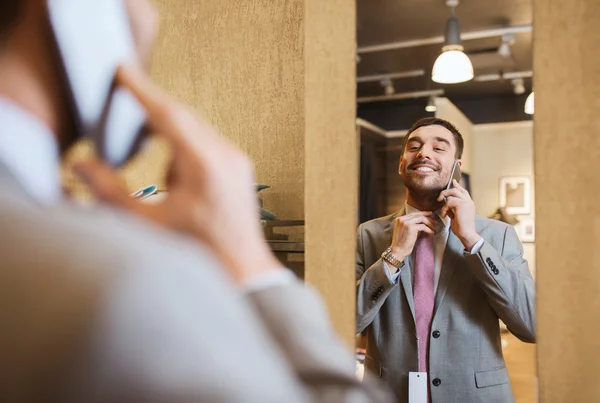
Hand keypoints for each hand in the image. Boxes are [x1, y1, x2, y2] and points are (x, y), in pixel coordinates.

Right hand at [74, 64, 280, 285]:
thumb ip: (110, 192)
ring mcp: (237, 160)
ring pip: (196, 128)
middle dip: (152, 109)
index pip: (168, 114)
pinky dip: (186, 146)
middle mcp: (226, 156)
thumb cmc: (199, 253)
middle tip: (125, 103)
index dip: (141, 90)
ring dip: (170, 131)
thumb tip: (82, 164)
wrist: (242, 270)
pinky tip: (176, 175)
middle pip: (183, 116)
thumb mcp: (147, 224)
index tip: (124, 70)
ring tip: (150, 155)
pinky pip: (208, 142)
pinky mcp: (240, 168)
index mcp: (204, 166)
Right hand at [390, 212, 436, 271]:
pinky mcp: (411, 227)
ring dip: (429, 223)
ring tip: (433, 228)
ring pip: (422, 219)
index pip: (413, 214)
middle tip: (435, 221)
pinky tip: (431, 232)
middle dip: (428, 218)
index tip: (429, 214)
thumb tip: (423, 222)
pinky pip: (423, 226)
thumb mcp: (405, 231)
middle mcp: (402, 219)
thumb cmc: (402, 243)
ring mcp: (406, 222)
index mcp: (399, 219)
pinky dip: (428, 229)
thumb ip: (411, 225)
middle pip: (418, 215)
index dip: (423, 214)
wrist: (398, 250)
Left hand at [437, 179, 480, 249]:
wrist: (466, 234)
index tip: (453, 181)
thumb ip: (453, 208)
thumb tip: (446, 203)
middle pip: (456, 189)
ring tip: (444, 212)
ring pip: (452, 194)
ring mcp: (466, 202)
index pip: (463, 191)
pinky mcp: (462, 204)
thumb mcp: (456, 216)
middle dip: (446, 192)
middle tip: (439, 199)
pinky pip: (449, 201)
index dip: (457, 185)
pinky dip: (444, 208)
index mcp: (469, 203)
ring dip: (444, 204)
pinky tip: (444, 215)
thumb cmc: (461, 228)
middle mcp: (469, 201)